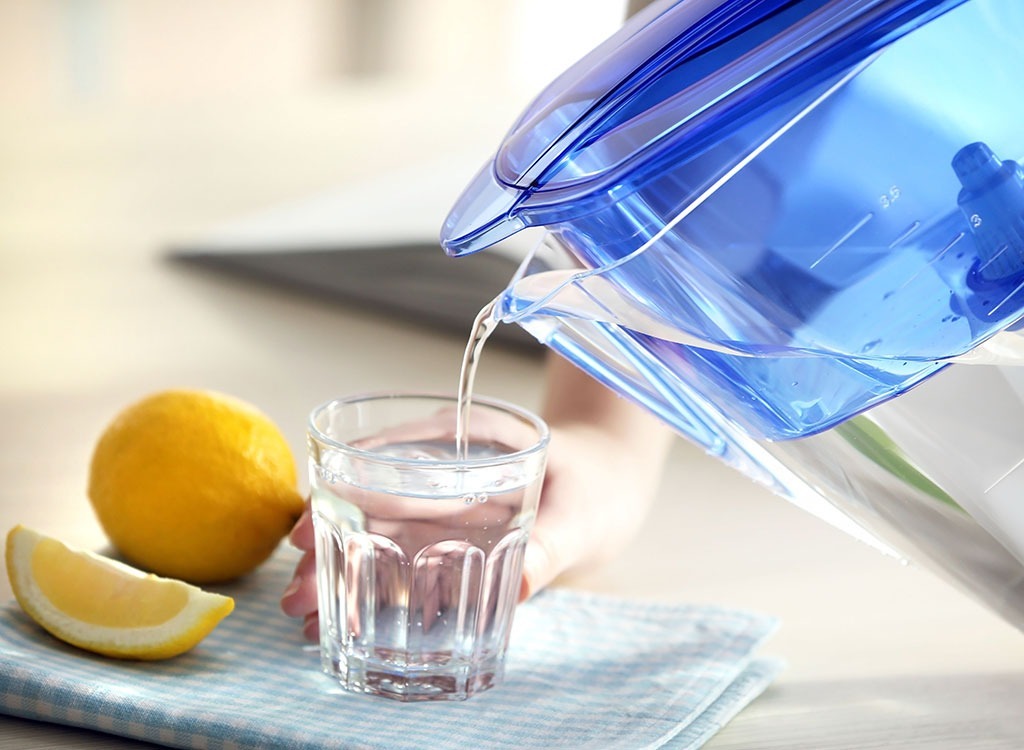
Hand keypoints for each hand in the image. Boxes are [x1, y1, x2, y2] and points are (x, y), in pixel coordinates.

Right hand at [281, 356, 673, 636]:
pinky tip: (341, 614)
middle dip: (329, 542)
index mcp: (474, 437)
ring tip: (304, 613)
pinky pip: (404, 554)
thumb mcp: (581, 513)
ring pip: (379, 529)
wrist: (612, 488)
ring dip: (338, 566)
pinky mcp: (451, 533)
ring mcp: (446, 501)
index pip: (399, 454)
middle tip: (296, 593)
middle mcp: (449, 465)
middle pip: (375, 498)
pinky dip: (372, 582)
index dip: (348, 489)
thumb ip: (552, 545)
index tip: (310, 527)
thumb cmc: (598, 484)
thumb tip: (519, 584)